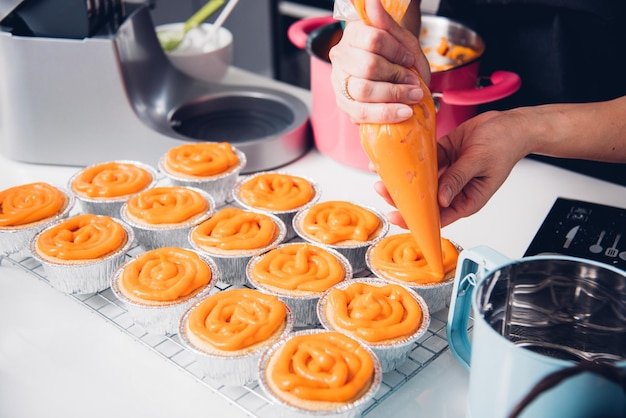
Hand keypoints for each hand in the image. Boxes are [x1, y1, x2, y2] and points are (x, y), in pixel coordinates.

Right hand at [329, 0, 430, 123]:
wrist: (394, 79)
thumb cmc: (397, 58)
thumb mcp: (401, 39)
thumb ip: (388, 23)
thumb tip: (373, 1)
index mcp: (352, 34)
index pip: (372, 39)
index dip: (396, 51)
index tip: (409, 59)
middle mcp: (340, 56)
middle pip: (368, 66)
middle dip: (397, 76)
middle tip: (415, 83)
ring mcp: (339, 82)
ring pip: (363, 90)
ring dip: (394, 95)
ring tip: (413, 97)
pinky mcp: (344, 104)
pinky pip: (362, 112)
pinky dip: (386, 113)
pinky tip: (403, 112)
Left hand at [375, 110, 531, 226]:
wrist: (510, 124)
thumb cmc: (504, 145)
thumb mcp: (479, 162)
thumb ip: (458, 178)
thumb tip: (440, 198)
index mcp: (466, 201)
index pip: (437, 218)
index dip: (416, 219)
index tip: (396, 216)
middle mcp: (453, 190)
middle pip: (423, 201)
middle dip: (402, 197)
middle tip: (382, 189)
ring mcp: (446, 174)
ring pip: (420, 182)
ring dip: (403, 179)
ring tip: (383, 174)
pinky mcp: (442, 157)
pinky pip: (423, 163)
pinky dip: (409, 161)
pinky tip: (395, 159)